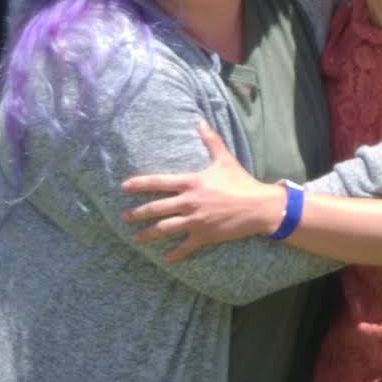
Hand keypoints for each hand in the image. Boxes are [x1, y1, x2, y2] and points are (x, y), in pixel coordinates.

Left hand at [123, 155, 285, 252]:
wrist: (258, 206)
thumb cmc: (241, 182)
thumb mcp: (224, 159)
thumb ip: (210, 141)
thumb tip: (200, 122)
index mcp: (191, 183)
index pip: (158, 182)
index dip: (139, 184)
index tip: (124, 187)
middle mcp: (189, 202)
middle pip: (156, 208)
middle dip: (137, 213)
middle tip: (123, 217)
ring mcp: (195, 221)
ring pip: (164, 229)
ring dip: (147, 234)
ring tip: (135, 238)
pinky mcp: (204, 235)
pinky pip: (185, 246)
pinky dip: (174, 254)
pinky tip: (164, 259)